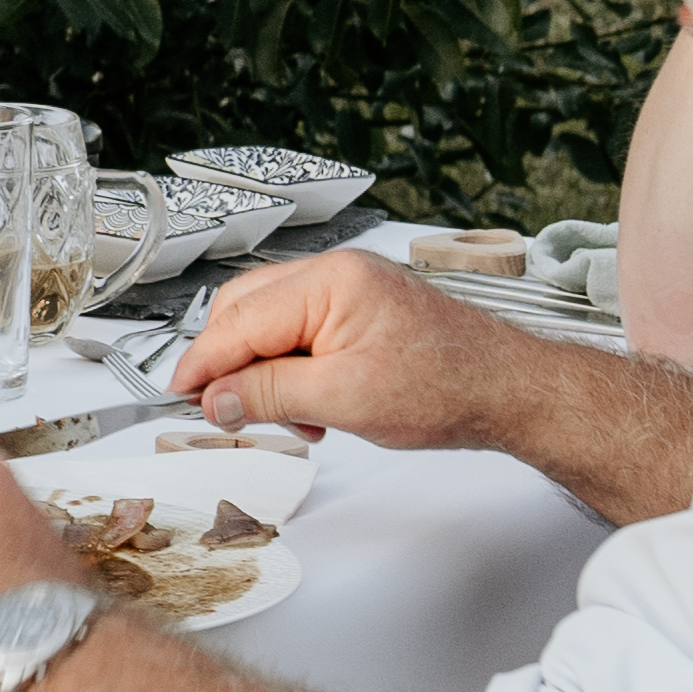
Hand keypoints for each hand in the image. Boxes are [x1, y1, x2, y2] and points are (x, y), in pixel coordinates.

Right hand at [171, 252, 533, 452]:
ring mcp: (350, 290)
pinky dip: (291, 369)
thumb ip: (269, 395)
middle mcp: (337, 274)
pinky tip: (310, 405)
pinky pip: (301, 332)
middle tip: (224, 412)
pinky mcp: (361, 311)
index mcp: (330, 281)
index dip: (203, 363)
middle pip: (246, 312)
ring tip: (289, 417)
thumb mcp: (344, 400)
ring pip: (270, 325)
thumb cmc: (451, 387)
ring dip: (263, 373)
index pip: (239, 321)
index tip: (179, 395)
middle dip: (231, 366)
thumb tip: (216, 399)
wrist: (513, 393)